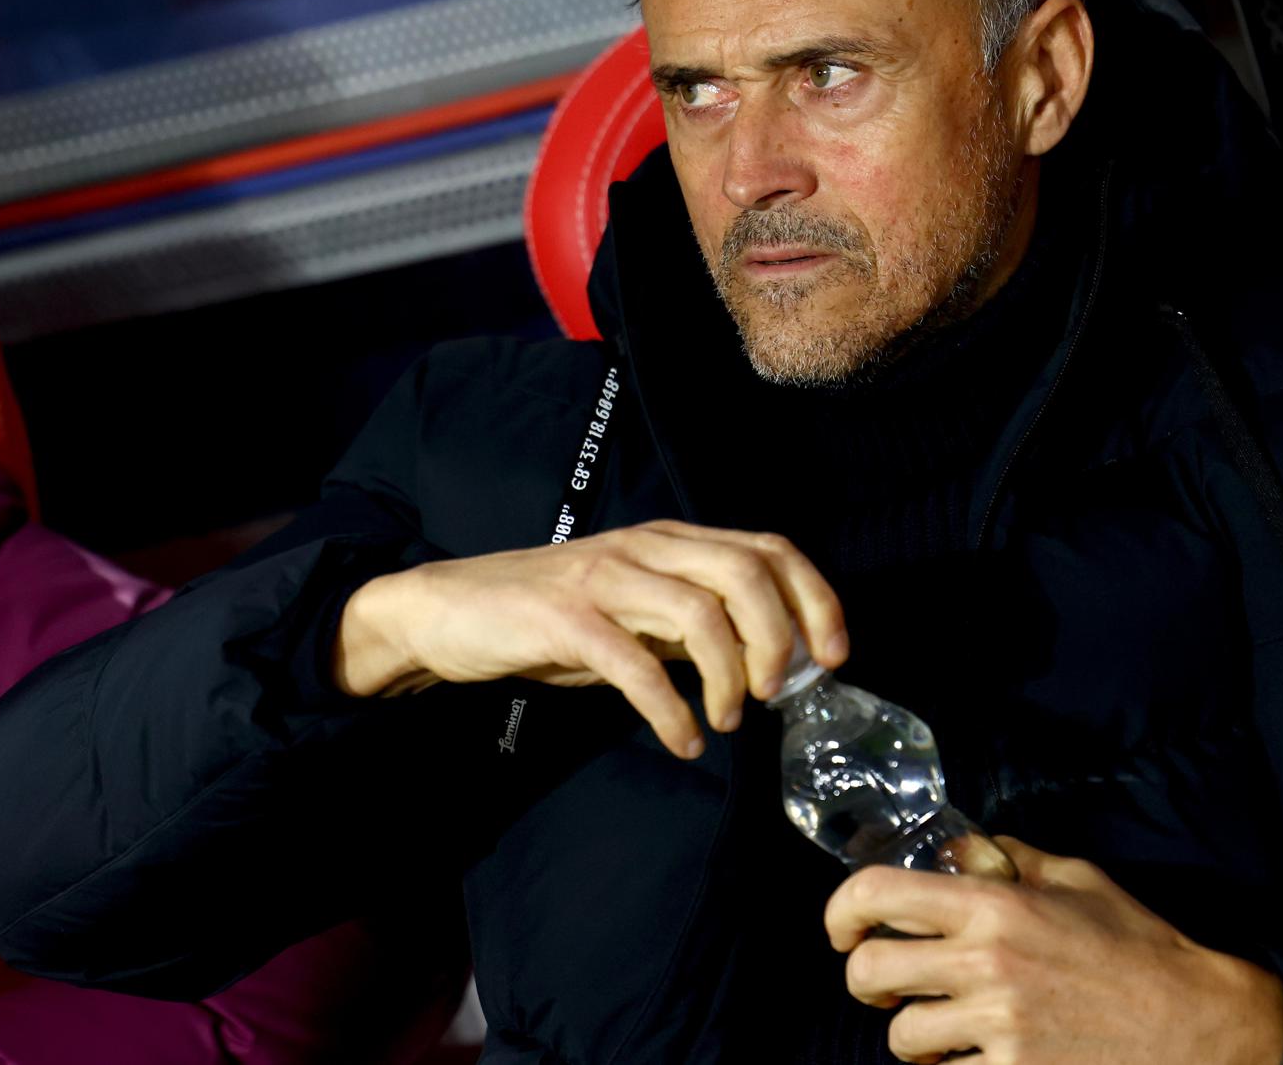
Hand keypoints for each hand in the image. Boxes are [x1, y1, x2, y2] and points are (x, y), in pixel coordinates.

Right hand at [333, 519, 847, 757]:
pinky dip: (670, 709)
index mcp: (671, 540)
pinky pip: (635, 664)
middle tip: (776, 695)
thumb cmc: (551, 616)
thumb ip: (695, 624)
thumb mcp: (635, 611)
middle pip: (746, 574)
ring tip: (728, 720)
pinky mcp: (564, 619)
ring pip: (701, 612)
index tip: (833, 656)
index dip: (815, 598)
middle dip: (780, 638)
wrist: (449, 609)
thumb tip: (767, 660)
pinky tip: (682, 740)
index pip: (768, 549)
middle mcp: (646, 547)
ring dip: (730, 676)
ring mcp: (605, 578)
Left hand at [824, 836, 1282, 1063]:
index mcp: (996, 905)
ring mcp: (999, 1027)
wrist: (1198, 1026)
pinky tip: (984, 1055)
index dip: (842, 912)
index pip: (878, 893)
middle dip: (865, 982)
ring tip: (946, 1027)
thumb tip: (955, 848)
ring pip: (902, 1037)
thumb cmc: (1138, 948)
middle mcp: (988, 963)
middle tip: (887, 986)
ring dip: (915, 1034)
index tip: (843, 930)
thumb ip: (1008, 860)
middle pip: (870, 974)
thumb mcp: (1076, 879)